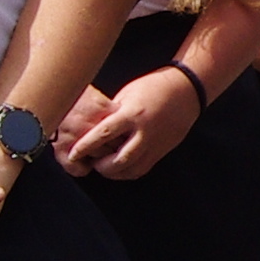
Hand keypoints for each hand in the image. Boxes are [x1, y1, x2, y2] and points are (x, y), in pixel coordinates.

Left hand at [65, 65, 204, 182]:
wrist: (186, 91)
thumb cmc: (153, 88)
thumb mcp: (127, 95)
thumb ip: (112, 114)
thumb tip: (93, 128)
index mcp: (132, 114)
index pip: (103, 134)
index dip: (85, 146)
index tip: (73, 153)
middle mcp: (144, 131)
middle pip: (119, 159)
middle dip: (101, 166)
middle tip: (90, 162)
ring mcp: (155, 143)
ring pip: (132, 169)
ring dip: (114, 172)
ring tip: (104, 167)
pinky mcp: (162, 150)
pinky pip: (143, 169)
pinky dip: (128, 172)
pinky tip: (120, 168)